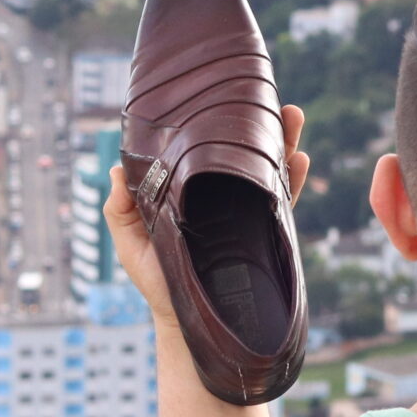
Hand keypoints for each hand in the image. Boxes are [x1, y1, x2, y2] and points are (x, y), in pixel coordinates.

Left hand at [107, 105, 309, 327]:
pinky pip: (282, 202)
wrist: (189, 321)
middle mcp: (221, 195)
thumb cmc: (156, 282)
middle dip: (258, 122)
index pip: (205, 148)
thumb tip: (117, 169)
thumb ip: (121, 209)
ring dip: (283, 140)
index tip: (221, 94)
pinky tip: (300, 158)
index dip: (215, 121)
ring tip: (292, 114)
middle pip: (242, 150)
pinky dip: (293, 180)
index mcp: (191, 190)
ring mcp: (245, 212)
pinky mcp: (263, 232)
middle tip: (268, 94)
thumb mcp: (130, 243)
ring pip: (267, 168)